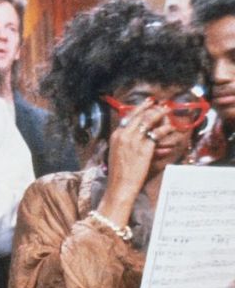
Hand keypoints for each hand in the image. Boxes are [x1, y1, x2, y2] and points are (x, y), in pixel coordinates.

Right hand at [97, 99, 171, 225]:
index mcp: (116, 136)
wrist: (119, 185)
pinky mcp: (145, 147)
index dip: (138, 109)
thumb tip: (134, 137)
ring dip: (159, 114)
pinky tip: (171, 127)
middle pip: (138, 116)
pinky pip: (157, 133)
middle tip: (158, 103)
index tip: (145, 105)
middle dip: (149, 107)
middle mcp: (124, 135)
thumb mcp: (116, 153)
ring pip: (148, 121)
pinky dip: (165, 129)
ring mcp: (134, 140)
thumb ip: (123, 142)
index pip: (128, 118)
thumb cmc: (119, 173)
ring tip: (167, 110)